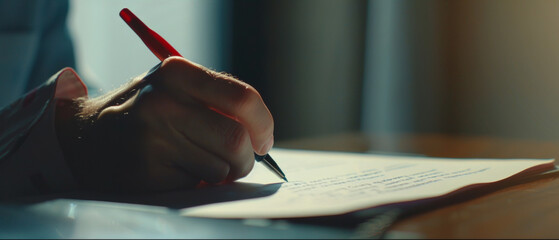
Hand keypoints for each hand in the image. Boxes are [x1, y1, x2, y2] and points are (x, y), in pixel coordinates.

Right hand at [55, 57, 273, 192]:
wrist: (84, 134)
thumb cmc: (145, 111)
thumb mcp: (175, 88)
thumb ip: (217, 103)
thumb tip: (261, 137)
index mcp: (178, 73)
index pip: (243, 99)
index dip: (263, 125)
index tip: (263, 141)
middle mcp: (164, 103)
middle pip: (236, 141)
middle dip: (245, 159)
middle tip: (238, 162)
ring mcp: (152, 139)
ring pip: (219, 169)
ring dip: (218, 173)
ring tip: (193, 161)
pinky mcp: (145, 172)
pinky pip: (196, 186)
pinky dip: (195, 184)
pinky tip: (172, 170)